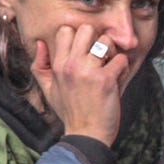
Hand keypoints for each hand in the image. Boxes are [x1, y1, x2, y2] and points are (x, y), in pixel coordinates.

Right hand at [31, 22, 129, 145]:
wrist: (86, 135)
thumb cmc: (70, 111)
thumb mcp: (47, 89)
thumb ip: (40, 65)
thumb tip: (40, 43)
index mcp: (58, 65)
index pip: (66, 30)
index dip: (78, 37)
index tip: (85, 50)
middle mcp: (72, 64)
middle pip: (87, 29)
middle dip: (96, 38)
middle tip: (100, 55)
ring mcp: (89, 71)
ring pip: (106, 41)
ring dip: (112, 51)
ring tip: (110, 65)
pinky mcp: (106, 80)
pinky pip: (121, 59)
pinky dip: (123, 67)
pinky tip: (117, 77)